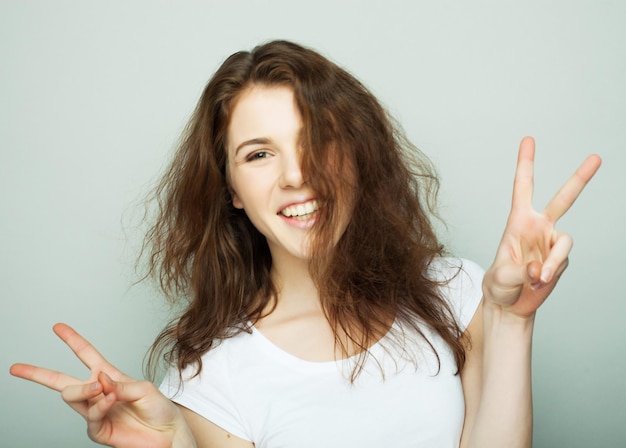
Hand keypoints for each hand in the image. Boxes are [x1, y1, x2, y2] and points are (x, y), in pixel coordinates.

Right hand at [10, 323, 194, 447]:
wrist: (167, 433)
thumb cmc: (158, 407)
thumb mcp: (144, 388)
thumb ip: (120, 384)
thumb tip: (99, 381)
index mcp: (109, 376)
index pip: (86, 355)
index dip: (72, 340)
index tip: (57, 327)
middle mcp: (98, 392)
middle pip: (61, 381)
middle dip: (37, 374)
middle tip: (17, 368)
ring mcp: (96, 411)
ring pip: (72, 397)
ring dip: (85, 390)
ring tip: (101, 387)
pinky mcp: (98, 430)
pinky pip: (91, 416)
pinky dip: (100, 406)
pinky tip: (111, 400)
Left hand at [483, 137, 600, 317]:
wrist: (509, 305)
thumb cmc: (498, 286)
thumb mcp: (499, 278)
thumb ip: (518, 272)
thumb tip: (539, 269)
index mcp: (518, 222)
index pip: (523, 187)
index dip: (526, 164)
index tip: (529, 139)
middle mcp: (538, 228)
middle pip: (563, 199)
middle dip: (580, 178)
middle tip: (597, 157)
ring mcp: (552, 243)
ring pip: (566, 241)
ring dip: (553, 262)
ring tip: (536, 278)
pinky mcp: (561, 259)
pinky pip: (563, 261)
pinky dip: (552, 273)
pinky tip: (539, 282)